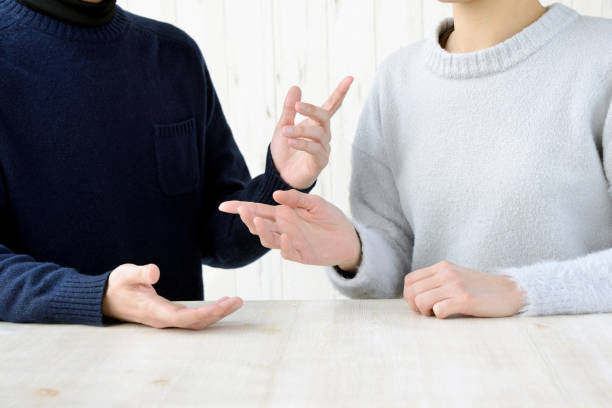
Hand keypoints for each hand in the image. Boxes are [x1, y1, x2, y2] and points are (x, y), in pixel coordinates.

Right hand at [102, 263, 241, 328]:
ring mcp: (166, 319)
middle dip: (218, 314)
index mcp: (154, 311)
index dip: (205, 313)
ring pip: (196, 322)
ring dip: (216, 314)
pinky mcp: (169, 315)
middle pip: (195, 322)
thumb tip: (154, 271)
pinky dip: (209, 312)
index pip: (184, 317)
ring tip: (236, 302)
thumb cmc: (116, 285)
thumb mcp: (125, 275)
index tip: (223, 305)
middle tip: (238, 302)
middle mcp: (162, 319)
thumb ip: (140, 274)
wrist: (105, 299)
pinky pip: (193, 318)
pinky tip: (222, 304)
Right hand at [219, 189, 360, 269]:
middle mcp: (283, 229)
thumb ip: (296, 198)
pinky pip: (288, 252)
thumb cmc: (330, 218)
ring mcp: (290, 243)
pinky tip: (287, 236)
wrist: (349, 237)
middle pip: (259, 226)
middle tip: (243, 210)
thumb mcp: (315, 203)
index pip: (258, 211)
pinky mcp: (301, 255)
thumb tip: (276, 195)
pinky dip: (286, 245)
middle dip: (248, 218)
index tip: (224, 206)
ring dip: (263, 231)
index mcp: (283, 215)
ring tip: (259, 220)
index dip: (241, 208)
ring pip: (269, 240)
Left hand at [270, 77, 352, 189]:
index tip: (350, 78)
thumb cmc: (284, 151)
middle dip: (311, 110)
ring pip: (318, 134)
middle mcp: (323, 135)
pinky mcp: (320, 162)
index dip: (340, 92)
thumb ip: (289, 109)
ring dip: (300, 131)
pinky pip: (314, 150)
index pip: (332, 106)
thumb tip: (296, 87)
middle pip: (324, 117)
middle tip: (296, 106)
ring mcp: (324, 148)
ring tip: (285, 132)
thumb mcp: (283, 126)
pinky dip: (302, 144)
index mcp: (316, 124)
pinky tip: (291, 142)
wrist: (280, 174)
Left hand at [403, 261, 525, 318]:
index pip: (409, 280)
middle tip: (429, 313)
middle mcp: (446, 273)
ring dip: (426, 312)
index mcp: (442, 267)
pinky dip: (440, 316)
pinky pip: (438, 310)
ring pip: (421, 300)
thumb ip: (437, 282)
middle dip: (415, 307)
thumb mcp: (456, 278)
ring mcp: (455, 285)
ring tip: (439, 314)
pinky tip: (450, 314)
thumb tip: (413, 296)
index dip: (409, 296)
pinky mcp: (465, 299)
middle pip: (411, 291)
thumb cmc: (481, 290)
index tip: (422, 305)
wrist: (511, 292)